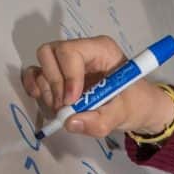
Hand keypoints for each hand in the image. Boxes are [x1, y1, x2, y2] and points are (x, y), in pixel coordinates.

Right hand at [20, 35, 173, 137]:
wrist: (137, 108)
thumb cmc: (135, 103)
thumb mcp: (124, 114)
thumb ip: (101, 120)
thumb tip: (70, 123)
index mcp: (101, 50)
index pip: (70, 51)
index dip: (67, 76)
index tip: (72, 101)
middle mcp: (82, 51)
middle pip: (50, 53)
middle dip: (54, 83)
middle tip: (66, 106)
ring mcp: (68, 63)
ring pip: (41, 65)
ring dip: (46, 91)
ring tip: (62, 109)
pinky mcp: (59, 76)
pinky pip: (37, 75)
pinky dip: (35, 87)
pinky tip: (42, 99)